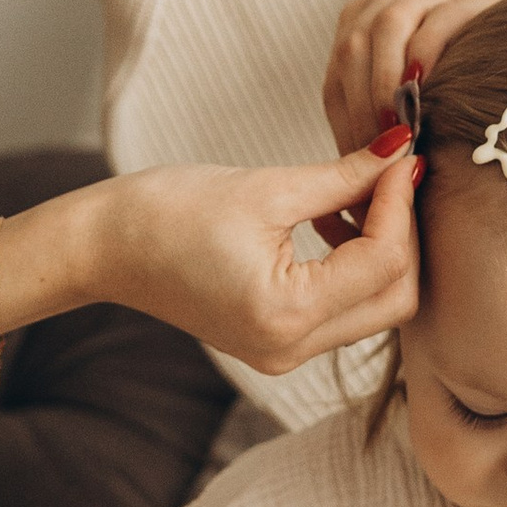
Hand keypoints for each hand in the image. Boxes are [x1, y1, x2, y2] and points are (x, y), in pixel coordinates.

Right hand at [82, 142, 419, 378]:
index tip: (400, 155)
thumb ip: (343, 177)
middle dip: (403, 235)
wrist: (103, 247)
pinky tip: (333, 221)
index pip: (383, 262)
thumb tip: (400, 154)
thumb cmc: (166, 212)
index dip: (400, 203)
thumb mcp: (264, 188)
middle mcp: (291, 348)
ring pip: (375, 308)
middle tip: (391, 176)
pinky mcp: (276, 343)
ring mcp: (284, 353)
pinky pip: (342, 311)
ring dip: (381, 251)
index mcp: (286, 314)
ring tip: (360, 192)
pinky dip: (353, 268)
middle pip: (394, 298)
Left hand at [324, 0, 506, 156]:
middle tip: (381, 153)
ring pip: (388, 25)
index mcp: (367, 13)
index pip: (341, 66)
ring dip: (387, 82)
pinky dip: (425, 57)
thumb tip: (361, 190)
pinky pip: (437, 21)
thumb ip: (379, 121)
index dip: (346, 115)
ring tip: (399, 127)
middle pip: (355, 43)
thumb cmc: (461, 81)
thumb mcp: (411, 95)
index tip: (360, 162)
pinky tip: (426, 91)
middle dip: (364, 103)